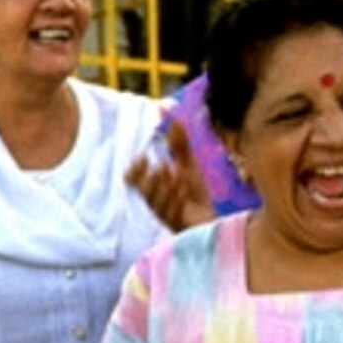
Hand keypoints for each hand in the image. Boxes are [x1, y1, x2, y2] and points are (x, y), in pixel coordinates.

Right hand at [125, 117, 212, 231]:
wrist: (210, 222)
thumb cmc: (195, 196)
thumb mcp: (188, 166)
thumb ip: (179, 144)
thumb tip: (172, 117)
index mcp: (153, 188)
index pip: (132, 179)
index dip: (135, 169)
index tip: (145, 157)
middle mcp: (155, 202)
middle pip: (142, 190)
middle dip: (152, 177)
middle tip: (165, 166)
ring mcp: (165, 215)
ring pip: (155, 201)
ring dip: (166, 185)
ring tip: (179, 174)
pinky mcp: (176, 225)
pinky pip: (170, 213)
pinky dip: (176, 198)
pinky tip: (185, 189)